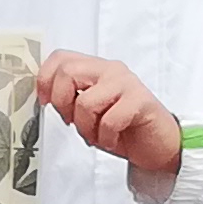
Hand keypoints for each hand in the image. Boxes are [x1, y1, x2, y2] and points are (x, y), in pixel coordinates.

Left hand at [35, 50, 182, 197]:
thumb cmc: (122, 129)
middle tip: (73, 122)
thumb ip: (69, 98)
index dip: (45, 79)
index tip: (45, 102)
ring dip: (86, 128)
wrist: (158, 145)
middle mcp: (110, 70)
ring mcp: (126, 83)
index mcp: (95, 69)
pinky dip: (105, 138)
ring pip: (85, 101)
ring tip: (97, 135)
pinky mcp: (140, 101)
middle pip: (67, 72)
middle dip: (62, 104)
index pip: (60, 58)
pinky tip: (112, 140)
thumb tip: (44, 97)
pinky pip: (109, 120)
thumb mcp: (88, 112)